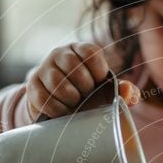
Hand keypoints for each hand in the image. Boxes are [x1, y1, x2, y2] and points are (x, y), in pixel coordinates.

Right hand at [25, 42, 140, 120]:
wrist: (57, 103)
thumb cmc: (87, 94)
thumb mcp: (106, 90)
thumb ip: (123, 90)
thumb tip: (129, 94)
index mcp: (81, 50)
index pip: (91, 53)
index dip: (98, 72)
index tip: (98, 84)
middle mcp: (60, 54)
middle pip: (74, 68)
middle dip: (84, 89)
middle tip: (85, 97)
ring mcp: (44, 68)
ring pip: (58, 83)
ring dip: (70, 99)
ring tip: (75, 104)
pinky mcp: (33, 85)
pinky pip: (45, 97)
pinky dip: (57, 109)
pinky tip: (63, 112)